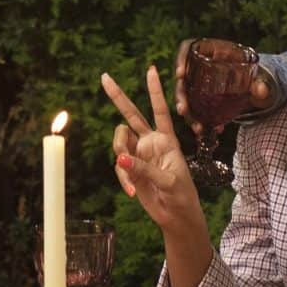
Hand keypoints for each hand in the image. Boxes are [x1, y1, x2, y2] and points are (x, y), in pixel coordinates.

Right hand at [101, 65, 202, 234]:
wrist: (176, 216)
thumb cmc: (181, 196)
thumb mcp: (169, 181)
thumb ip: (145, 168)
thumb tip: (120, 158)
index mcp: (167, 140)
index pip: (160, 111)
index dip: (155, 91)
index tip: (150, 70)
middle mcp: (151, 143)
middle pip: (132, 114)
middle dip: (118, 97)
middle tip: (105, 77)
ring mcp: (138, 155)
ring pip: (119, 142)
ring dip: (121, 156)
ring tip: (132, 177)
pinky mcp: (130, 168)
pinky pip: (118, 166)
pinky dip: (123, 178)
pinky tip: (133, 191)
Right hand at [170, 37, 272, 134]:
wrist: (255, 87)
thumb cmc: (253, 74)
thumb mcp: (257, 76)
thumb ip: (260, 82)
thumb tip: (261, 90)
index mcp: (211, 51)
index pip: (189, 47)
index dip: (181, 59)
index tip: (180, 74)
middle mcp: (200, 66)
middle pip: (183, 77)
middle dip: (181, 96)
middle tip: (183, 110)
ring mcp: (198, 83)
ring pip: (186, 96)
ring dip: (189, 113)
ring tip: (198, 128)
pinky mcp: (200, 98)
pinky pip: (194, 108)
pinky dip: (199, 120)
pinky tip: (207, 130)